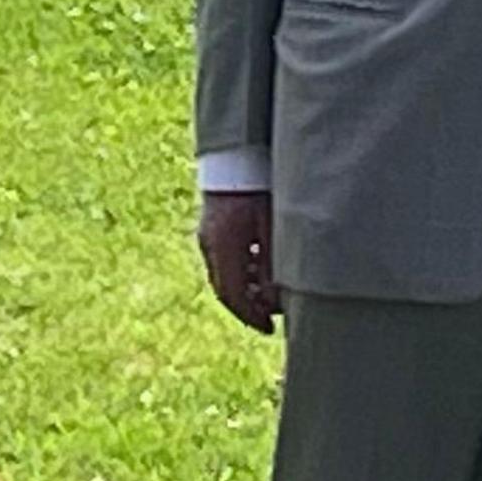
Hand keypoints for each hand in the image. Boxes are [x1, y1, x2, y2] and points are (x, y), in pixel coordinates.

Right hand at [198, 190, 278, 333]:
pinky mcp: (210, 226)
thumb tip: (275, 300)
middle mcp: (210, 243)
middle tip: (269, 319)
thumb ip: (273, 264)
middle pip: (225, 289)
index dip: (252, 317)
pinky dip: (239, 273)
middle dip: (247, 308)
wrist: (238, 151)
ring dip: (244, 291)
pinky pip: (222, 259)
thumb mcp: (273, 226)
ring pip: (223, 275)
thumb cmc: (261, 184)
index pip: (234, 295)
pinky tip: (258, 271)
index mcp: (225, 246)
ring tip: (267, 297)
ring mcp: (206, 234)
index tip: (269, 328)